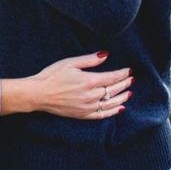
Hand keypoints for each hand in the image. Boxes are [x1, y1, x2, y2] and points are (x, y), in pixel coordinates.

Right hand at [1, 52, 132, 118]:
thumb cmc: (52, 75)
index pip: (112, 78)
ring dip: (123, 97)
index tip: (129, 70)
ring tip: (129, 92)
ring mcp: (88, 107)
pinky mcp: (83, 115)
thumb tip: (105, 54)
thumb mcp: (70, 62)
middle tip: (131, 79)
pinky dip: (113, 111)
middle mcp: (91, 95)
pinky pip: (103, 114)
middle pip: (114, 90)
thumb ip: (90, 60)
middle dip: (125, 84)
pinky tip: (120, 108)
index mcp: (89, 81)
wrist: (39, 94)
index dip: (122, 74)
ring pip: (111, 103)